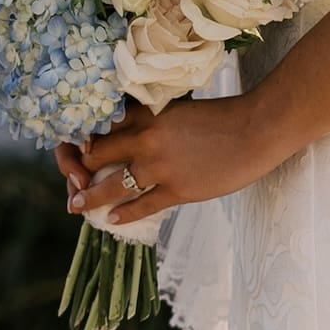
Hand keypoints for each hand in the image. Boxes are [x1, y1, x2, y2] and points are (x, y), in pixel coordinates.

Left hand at [68, 88, 297, 228]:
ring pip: (111, 186)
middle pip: (99, 155)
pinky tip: (111, 219)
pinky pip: (140, 205)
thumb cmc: (226, 115)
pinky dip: (122, 213)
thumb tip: (138, 132)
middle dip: (80, 168)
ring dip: (91, 197)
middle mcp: (147, 138)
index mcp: (150, 114)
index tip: (76, 147)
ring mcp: (160, 166)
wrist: (257, 130)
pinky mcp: (176, 189)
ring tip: (77, 204)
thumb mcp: (183, 109)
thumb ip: (158, 119)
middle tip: (71, 178)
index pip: (105, 126)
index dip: (87, 138)